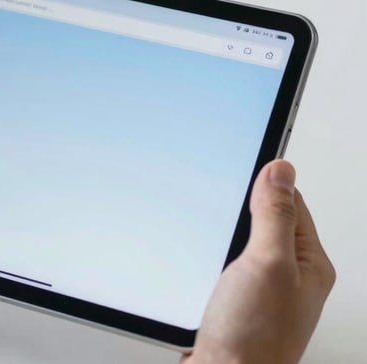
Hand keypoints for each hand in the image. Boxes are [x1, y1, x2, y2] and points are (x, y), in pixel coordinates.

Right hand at [182, 160, 334, 363]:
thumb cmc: (253, 340)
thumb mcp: (268, 264)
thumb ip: (274, 215)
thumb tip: (280, 170)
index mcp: (308, 263)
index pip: (291, 202)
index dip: (265, 180)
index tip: (239, 162)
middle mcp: (286, 275)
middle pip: (262, 220)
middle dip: (236, 208)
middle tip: (217, 196)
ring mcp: (257, 289)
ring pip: (236, 243)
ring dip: (217, 236)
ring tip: (205, 231)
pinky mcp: (230, 300)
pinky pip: (218, 265)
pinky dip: (204, 258)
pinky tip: (194, 260)